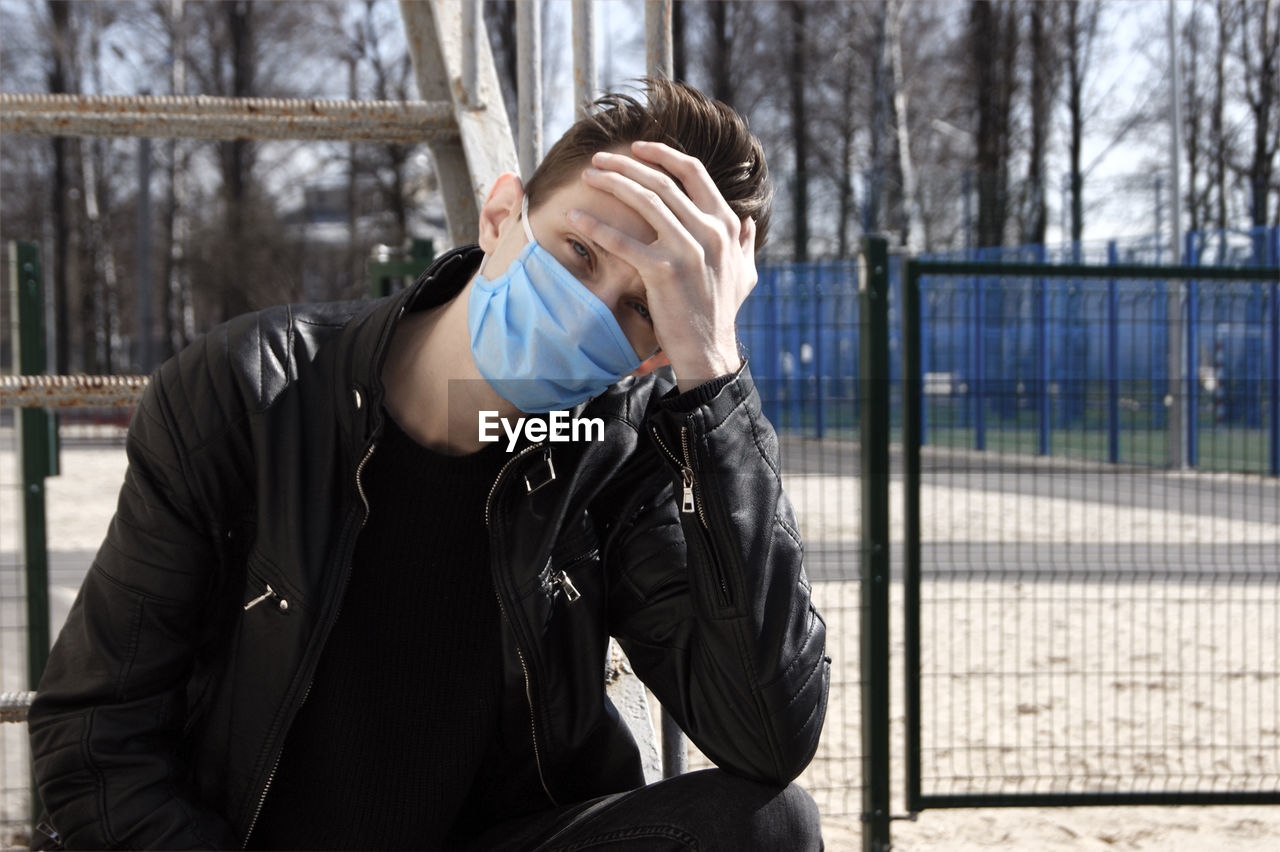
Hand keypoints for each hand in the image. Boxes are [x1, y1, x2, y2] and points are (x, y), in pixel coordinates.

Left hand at [568, 140, 757, 387]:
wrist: (708, 349)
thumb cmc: (720, 311)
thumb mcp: (745, 273)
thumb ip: (745, 243)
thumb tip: (747, 223)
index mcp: (725, 225)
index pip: (693, 173)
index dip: (663, 154)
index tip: (636, 147)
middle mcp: (709, 232)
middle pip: (662, 182)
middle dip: (626, 164)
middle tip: (600, 158)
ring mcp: (687, 251)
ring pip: (643, 201)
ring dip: (612, 182)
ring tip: (589, 176)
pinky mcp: (663, 272)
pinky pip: (623, 241)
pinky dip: (597, 226)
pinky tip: (576, 217)